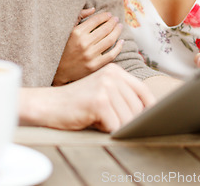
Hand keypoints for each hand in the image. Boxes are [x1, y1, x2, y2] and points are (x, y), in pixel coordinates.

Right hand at [20, 64, 154, 131]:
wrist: (49, 104)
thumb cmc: (77, 102)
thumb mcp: (102, 91)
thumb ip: (122, 95)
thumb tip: (150, 110)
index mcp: (115, 70)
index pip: (143, 90)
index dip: (149, 107)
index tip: (149, 118)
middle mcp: (112, 75)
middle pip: (137, 107)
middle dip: (129, 120)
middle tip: (110, 121)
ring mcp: (106, 86)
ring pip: (128, 118)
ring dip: (116, 125)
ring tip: (100, 119)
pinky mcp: (99, 101)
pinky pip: (115, 125)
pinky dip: (106, 129)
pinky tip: (93, 121)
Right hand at [53, 8, 123, 84]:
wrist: (58, 70)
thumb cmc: (63, 47)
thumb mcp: (67, 30)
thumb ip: (79, 16)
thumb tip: (93, 9)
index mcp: (76, 32)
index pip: (96, 20)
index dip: (105, 16)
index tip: (109, 14)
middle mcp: (84, 43)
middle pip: (105, 29)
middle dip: (113, 22)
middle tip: (116, 19)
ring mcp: (90, 55)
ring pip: (110, 40)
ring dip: (117, 31)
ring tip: (119, 27)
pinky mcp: (94, 66)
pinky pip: (111, 55)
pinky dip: (119, 47)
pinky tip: (121, 41)